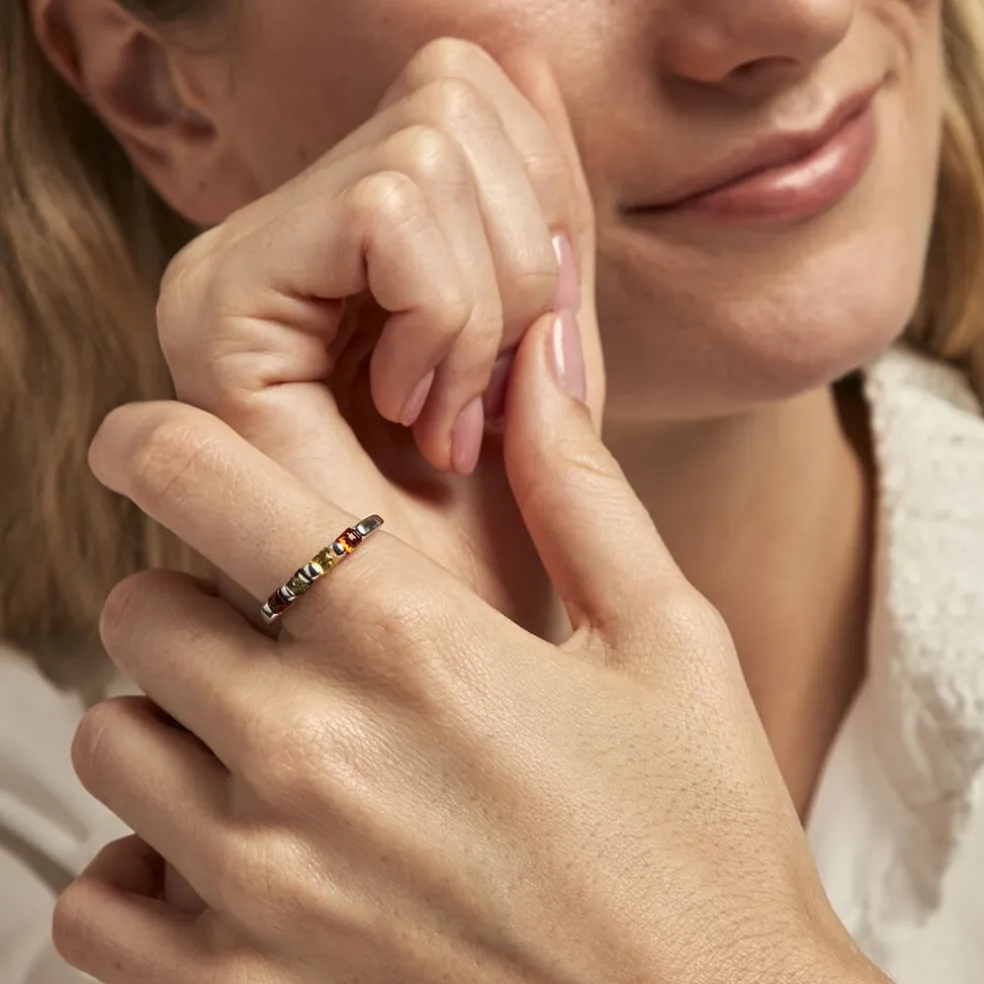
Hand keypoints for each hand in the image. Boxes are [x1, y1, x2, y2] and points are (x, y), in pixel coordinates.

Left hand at [55, 316, 883, 983]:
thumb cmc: (701, 838)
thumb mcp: (669, 641)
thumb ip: (581, 493)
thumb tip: (538, 358)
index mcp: (416, 647)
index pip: (214, 493)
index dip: (159, 444)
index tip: (148, 441)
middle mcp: (314, 756)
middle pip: (140, 616)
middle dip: (192, 598)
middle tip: (273, 626)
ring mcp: (264, 888)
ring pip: (111, 744)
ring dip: (168, 721)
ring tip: (262, 739)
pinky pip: (97, 908)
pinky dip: (139, 868)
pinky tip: (224, 856)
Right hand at [157, 38, 602, 632]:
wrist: (466, 665)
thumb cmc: (505, 535)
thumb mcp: (548, 357)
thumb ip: (538, 217)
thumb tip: (529, 57)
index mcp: (344, 240)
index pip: (469, 85)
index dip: (542, 207)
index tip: (527, 353)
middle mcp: (275, 235)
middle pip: (450, 91)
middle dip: (520, 259)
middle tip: (490, 394)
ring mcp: (237, 267)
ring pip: (427, 145)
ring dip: (482, 307)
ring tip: (451, 418)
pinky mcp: (221, 308)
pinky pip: (389, 216)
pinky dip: (443, 322)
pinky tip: (418, 418)